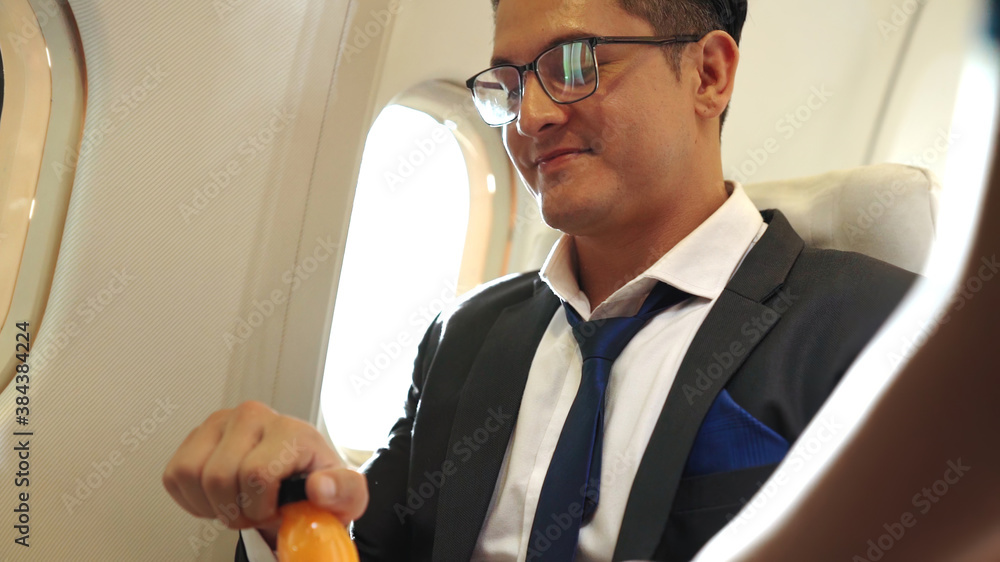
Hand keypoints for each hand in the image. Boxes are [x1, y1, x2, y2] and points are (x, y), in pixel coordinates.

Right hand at [162, 401, 368, 546]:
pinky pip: (174, 475)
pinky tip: (218, 498)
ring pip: (192, 474)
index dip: (260, 507)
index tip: (274, 510)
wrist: (299, 478)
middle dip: (235, 509)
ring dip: (211, 504)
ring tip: (236, 504)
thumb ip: (343, 491)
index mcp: (290, 429)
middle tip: (253, 512)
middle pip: (220, 476)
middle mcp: (253, 416)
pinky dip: (192, 499)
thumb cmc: (319, 485)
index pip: (257, 473)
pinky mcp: (196, 435)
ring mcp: (220, 422)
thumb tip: (319, 487)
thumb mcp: (346, 495)